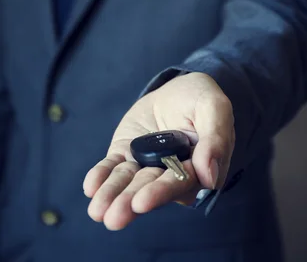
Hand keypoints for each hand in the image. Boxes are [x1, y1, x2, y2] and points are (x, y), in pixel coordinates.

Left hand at [83, 72, 234, 229]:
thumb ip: (215, 139)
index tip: (141, 203)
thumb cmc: (201, 99)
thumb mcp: (214, 108)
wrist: (178, 89)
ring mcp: (145, 165)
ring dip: (112, 196)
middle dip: (130, 202)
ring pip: (127, 182)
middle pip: (149, 188)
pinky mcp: (126, 154)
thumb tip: (209, 177)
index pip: (179, 183)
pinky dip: (101, 176)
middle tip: (113, 218)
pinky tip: (91, 188)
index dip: (161, 192)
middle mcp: (170, 172)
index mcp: (197, 167)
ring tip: (97, 212)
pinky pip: (112, 167)